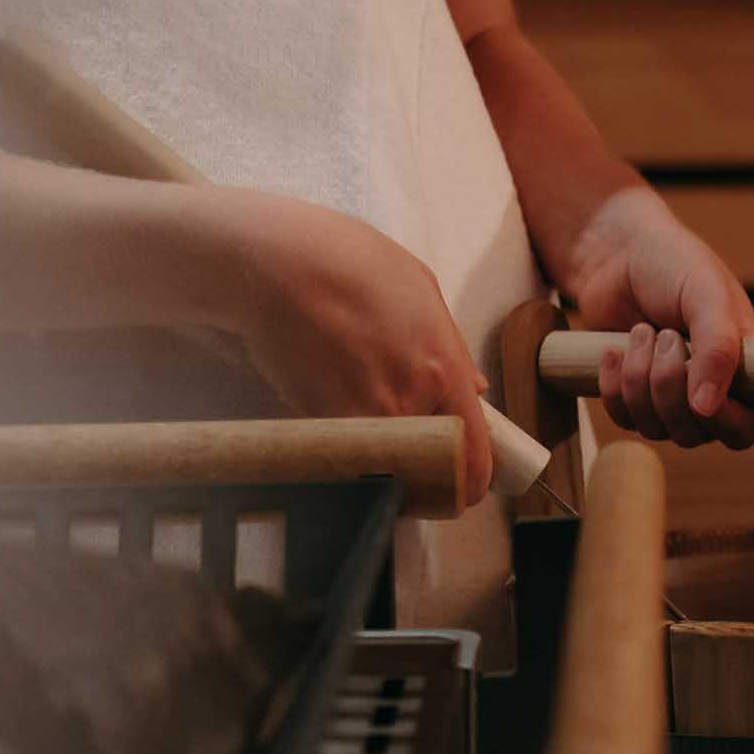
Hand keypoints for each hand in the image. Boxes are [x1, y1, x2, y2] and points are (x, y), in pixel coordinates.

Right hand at [214, 194, 495, 503]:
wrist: (280, 266)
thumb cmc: (351, 262)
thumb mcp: (420, 289)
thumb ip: (450, 345)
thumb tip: (473, 388)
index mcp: (442, 367)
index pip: (472, 451)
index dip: (471, 481)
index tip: (464, 491)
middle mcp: (408, 402)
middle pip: (427, 468)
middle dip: (422, 473)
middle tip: (412, 463)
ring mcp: (361, 418)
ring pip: (382, 464)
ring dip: (379, 459)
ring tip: (363, 425)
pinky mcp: (318, 422)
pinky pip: (342, 449)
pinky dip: (341, 443)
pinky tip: (329, 405)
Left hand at [557, 185, 753, 448]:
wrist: (617, 254)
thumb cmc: (674, 265)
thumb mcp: (706, 295)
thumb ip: (718, 348)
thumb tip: (707, 409)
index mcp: (745, 368)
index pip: (747, 428)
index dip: (726, 421)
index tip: (700, 386)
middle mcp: (711, 391)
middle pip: (695, 432)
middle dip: (670, 385)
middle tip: (665, 334)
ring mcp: (670, 399)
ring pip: (655, 428)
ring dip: (640, 379)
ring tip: (641, 331)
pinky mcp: (633, 398)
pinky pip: (622, 419)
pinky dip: (614, 384)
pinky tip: (615, 349)